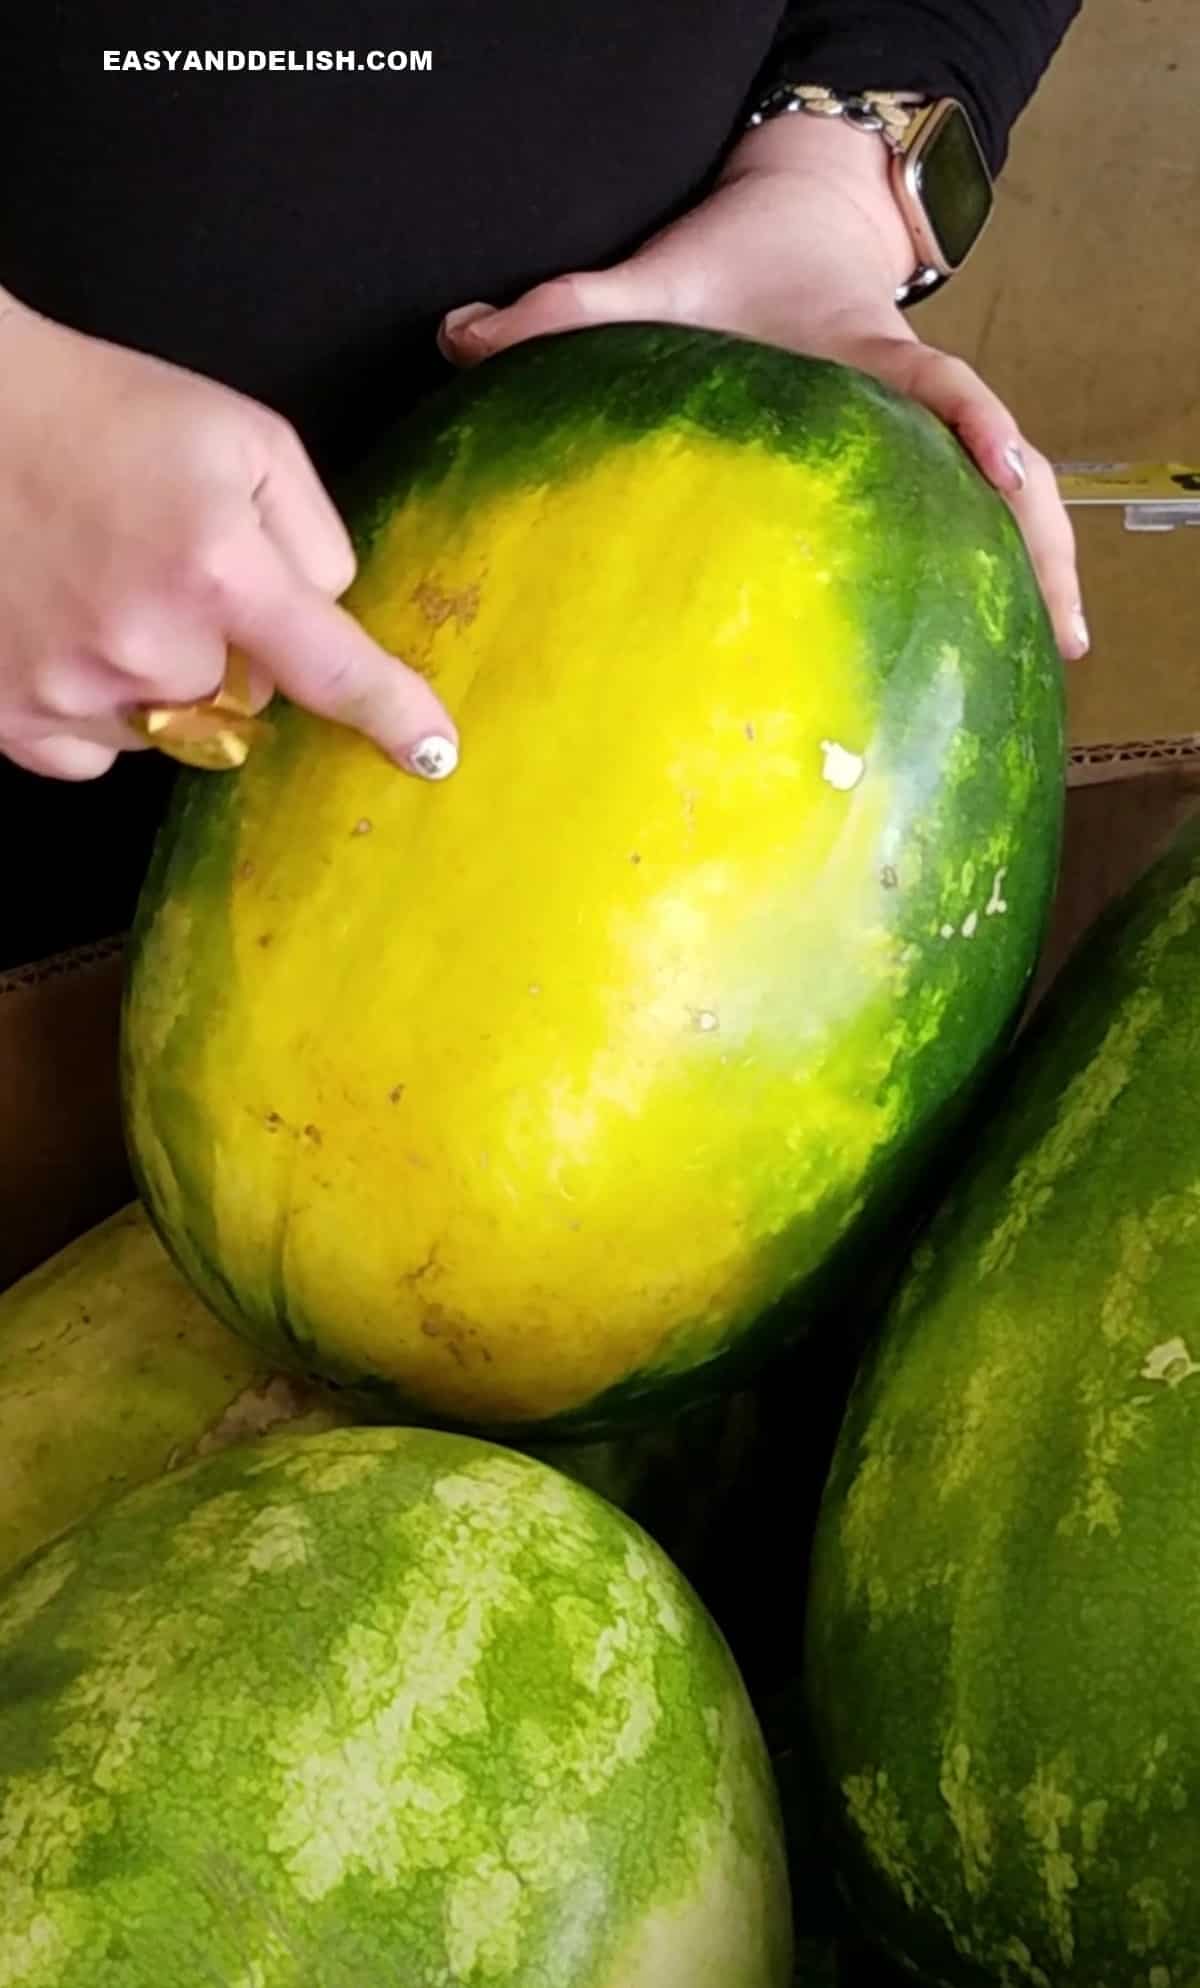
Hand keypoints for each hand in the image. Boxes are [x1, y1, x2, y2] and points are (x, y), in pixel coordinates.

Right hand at [0, 296, 457, 780]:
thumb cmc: (100, 412)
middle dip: (233, 655)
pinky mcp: (8, 719)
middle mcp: (147, 649)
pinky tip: (68, 635)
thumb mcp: (242, 438)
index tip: (434, 754)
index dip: (392, 715)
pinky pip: (96, 755)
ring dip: (161, 684)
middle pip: (248, 702)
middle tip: (174, 574)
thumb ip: (312, 534)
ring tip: (108, 592)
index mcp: (218, 571)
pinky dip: (96, 712)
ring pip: (171, 733)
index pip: (333, 671)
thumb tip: (330, 614)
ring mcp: (71, 693)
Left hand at [438, 116, 1085, 662]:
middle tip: (1062, 635)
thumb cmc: (728, 262)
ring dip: (1040, 566)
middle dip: (1039, 540)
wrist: (792, 222)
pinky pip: (974, 510)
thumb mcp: (652, 282)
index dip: (974, 428)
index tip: (1001, 472)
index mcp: (870, 356)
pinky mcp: (915, 457)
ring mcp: (924, 429)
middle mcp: (915, 396)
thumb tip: (463, 342)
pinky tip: (1009, 635)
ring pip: (1009, 495)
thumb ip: (563, 310)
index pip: (943, 385)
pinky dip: (1002, 562)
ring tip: (1062, 655)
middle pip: (1008, 464)